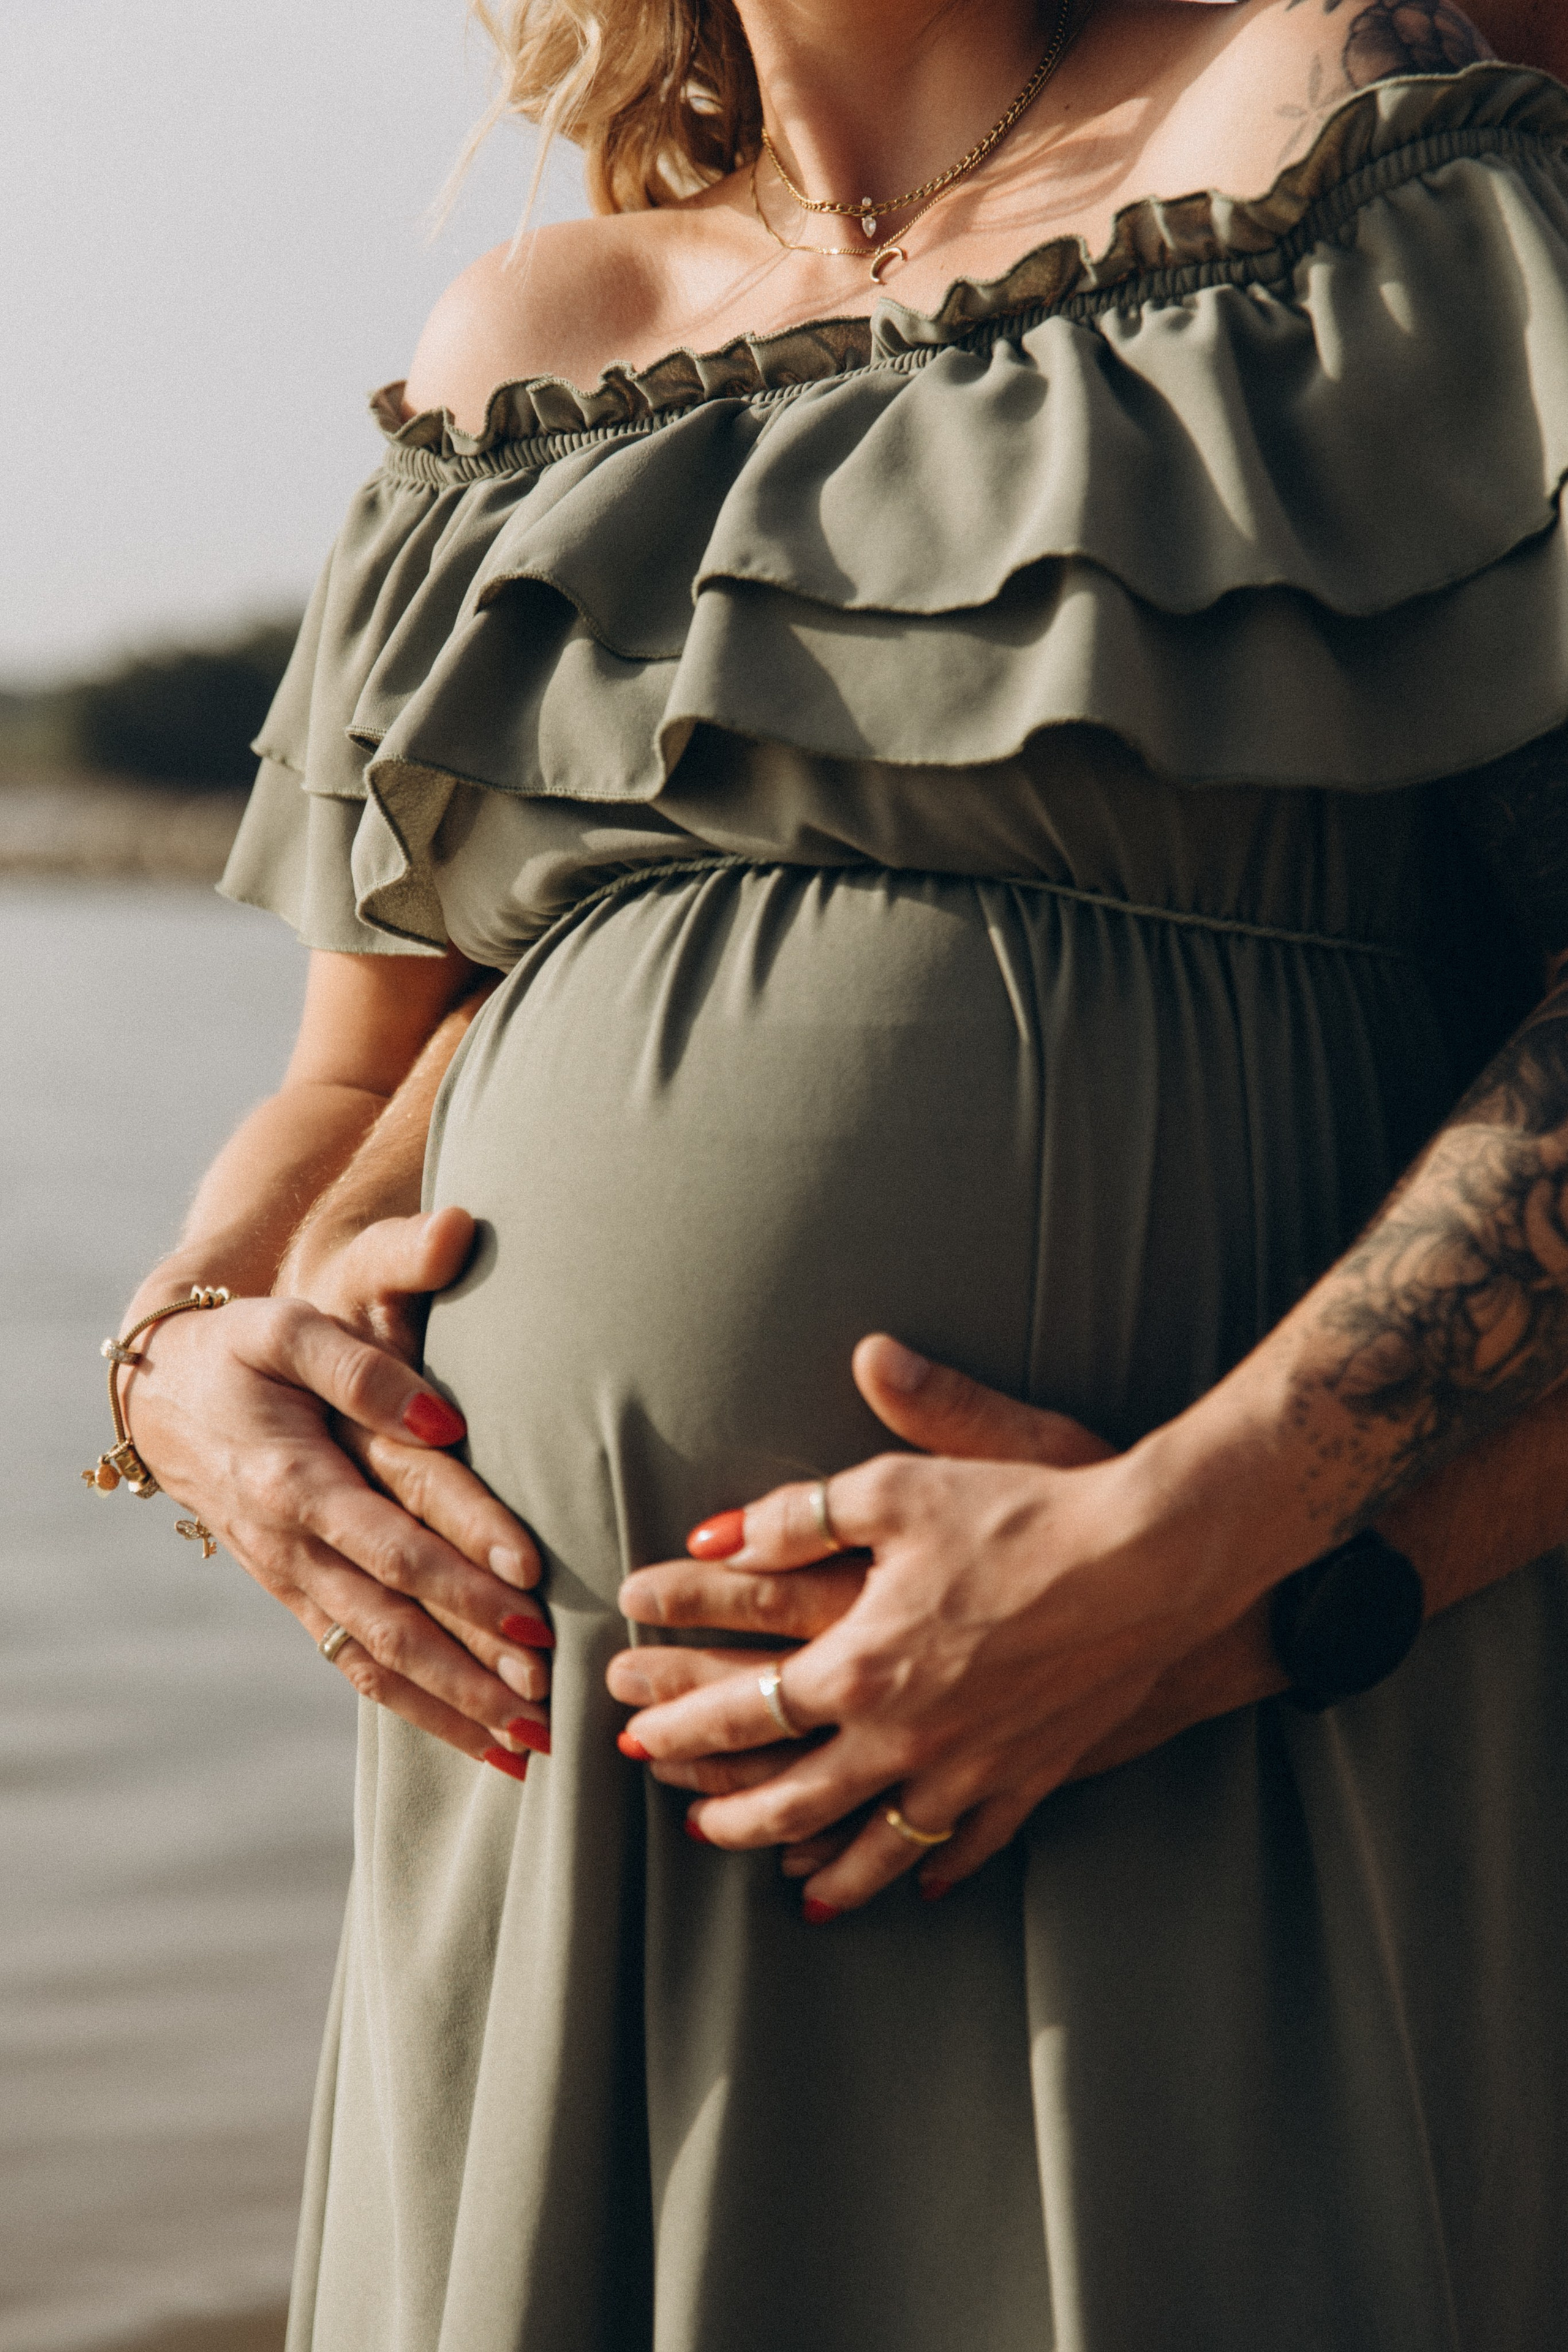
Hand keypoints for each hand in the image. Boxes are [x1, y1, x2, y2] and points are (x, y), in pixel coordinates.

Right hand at [121, 1211, 553, 1778]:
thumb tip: (445, 1421)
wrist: (159, 1392)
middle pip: (395, 1621)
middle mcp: (295, 1546)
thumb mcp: (286, 1331)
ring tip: (531, 1744)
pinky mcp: (298, 1598)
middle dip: (474, 1665)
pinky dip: (420, 1709)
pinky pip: (359, 1667)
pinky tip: (479, 1739)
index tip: (534, 1585)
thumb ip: (363, 1370)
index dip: (463, 1565)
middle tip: (551, 1694)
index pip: (396, 1536)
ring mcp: (294, 1582)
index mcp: (297, 1481)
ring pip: (380, 1662)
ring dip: (456, 1707)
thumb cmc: (237, 1350)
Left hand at [612, 1336, 1264, 1914]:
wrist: (1148, 1559)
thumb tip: (717, 1536)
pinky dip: (931, 1865)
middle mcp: (903, 1735)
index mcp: (857, 1664)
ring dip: (820, 1866)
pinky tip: (914, 1879)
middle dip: (732, 1814)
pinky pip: (968, 1843)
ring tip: (785, 1875)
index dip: (679, 1723)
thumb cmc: (1021, 1510)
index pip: (742, 1710)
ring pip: (875, 1846)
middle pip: (793, 1800)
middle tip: (694, 1821)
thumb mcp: (896, 1487)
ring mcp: (969, 1769)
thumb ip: (797, 1514)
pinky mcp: (1030, 1777)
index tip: (636, 1736)